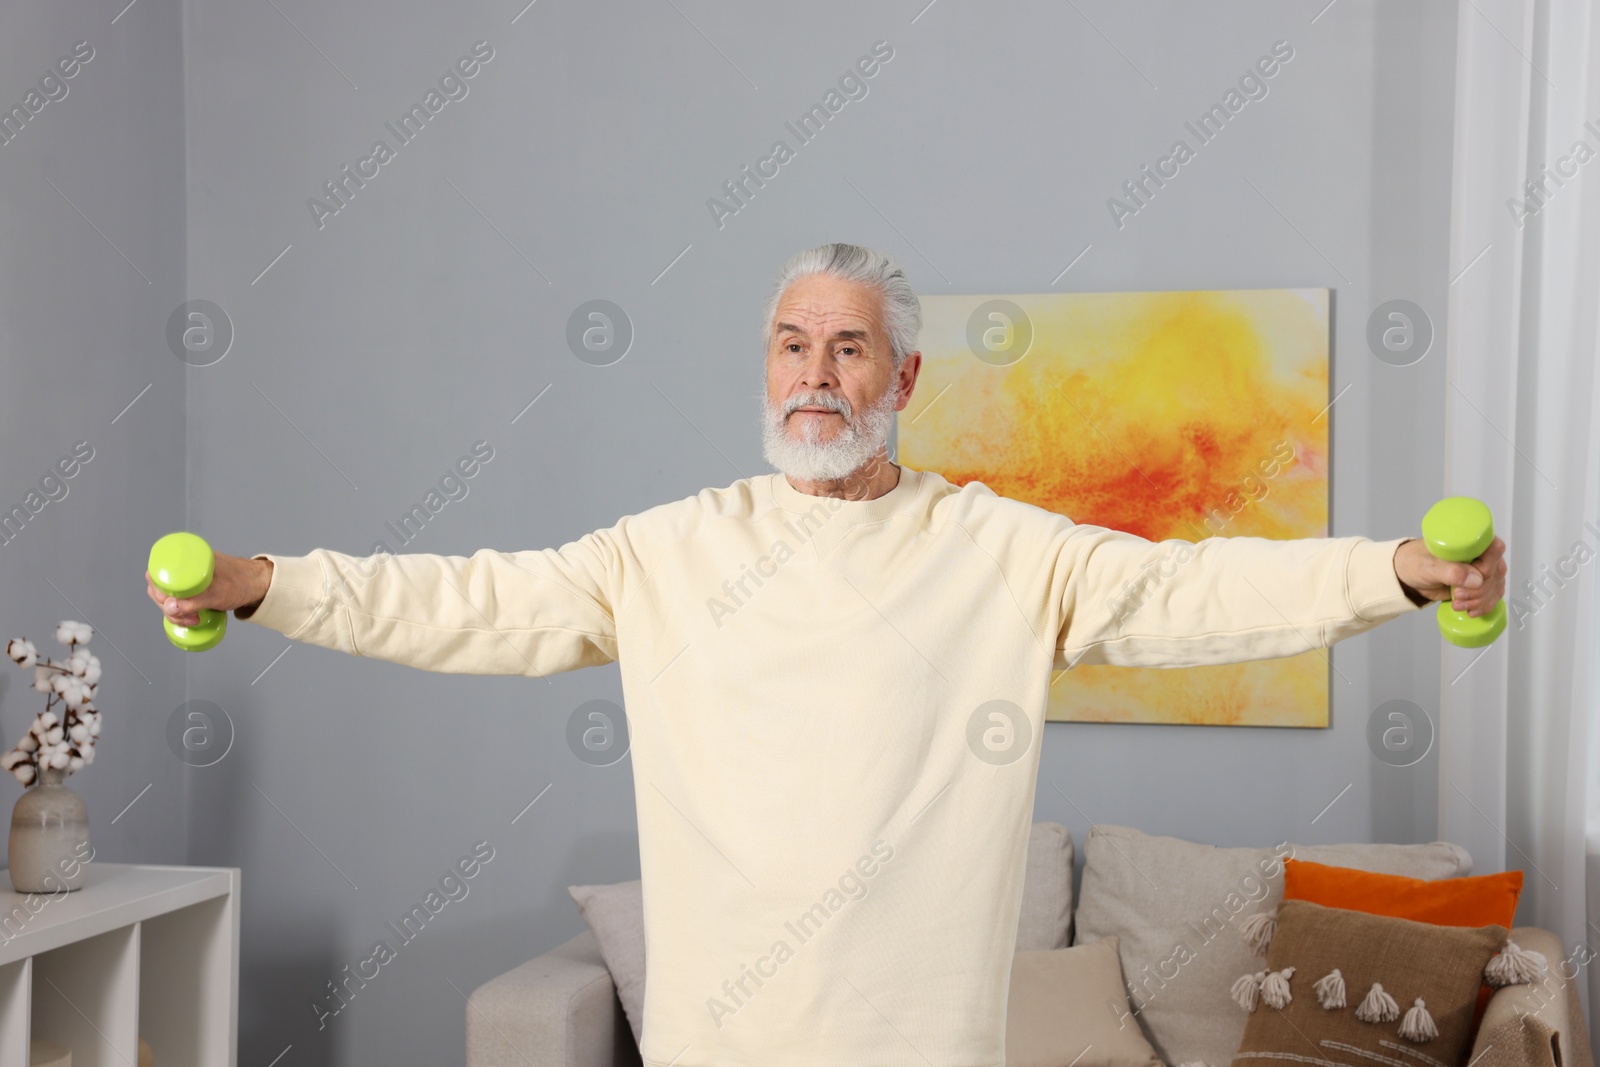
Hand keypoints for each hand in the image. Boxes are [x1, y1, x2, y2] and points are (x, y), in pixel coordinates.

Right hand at [146, 553, 273, 626]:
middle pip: (159, 587)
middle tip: (187, 618)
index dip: (159, 594)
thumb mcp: (216, 595)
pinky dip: (180, 610)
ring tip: (192, 620)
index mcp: (187, 558)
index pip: (156, 574)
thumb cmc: (241, 583)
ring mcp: (188, 576)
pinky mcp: (193, 587)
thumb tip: (169, 608)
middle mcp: (185, 565)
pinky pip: (178, 598)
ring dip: (174, 612)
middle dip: (168, 607)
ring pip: (168, 596)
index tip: (172, 607)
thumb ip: (191, 603)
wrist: (259, 584)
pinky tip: (189, 619)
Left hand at [1392, 536, 1506, 616]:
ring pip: (1495, 587)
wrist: (1407, 575)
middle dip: (1478, 590)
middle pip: (1496, 573)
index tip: (1468, 580)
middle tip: (1456, 595)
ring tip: (1457, 603)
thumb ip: (1451, 572)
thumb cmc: (1415, 562)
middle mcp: (1481, 553)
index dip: (1486, 568)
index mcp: (1469, 540)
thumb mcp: (1429, 566)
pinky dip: (1482, 606)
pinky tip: (1469, 611)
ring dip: (1478, 600)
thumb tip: (1477, 580)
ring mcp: (1482, 570)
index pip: (1495, 550)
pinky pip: (1491, 597)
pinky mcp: (1478, 585)